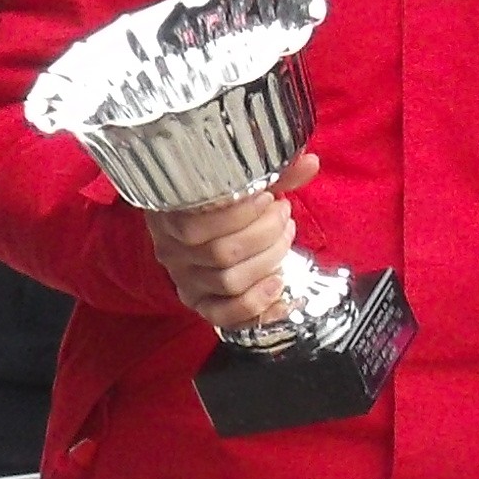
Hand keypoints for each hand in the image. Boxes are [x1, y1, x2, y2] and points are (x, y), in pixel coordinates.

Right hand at [147, 152, 316, 335]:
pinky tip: (278, 283)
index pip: (196, 223)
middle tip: (283, 214)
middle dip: (265, 233)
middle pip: (221, 254)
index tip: (268, 196)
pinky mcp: (200, 304)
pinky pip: (224, 315)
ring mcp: (185, 280)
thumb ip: (273, 172)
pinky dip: (256, 304)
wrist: (201, 224)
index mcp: (169, 215)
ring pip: (229, 282)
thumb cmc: (222, 198)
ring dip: (269, 259)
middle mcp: (171, 251)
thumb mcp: (241, 180)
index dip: (240, 213)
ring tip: (285, 237)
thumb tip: (308, 163)